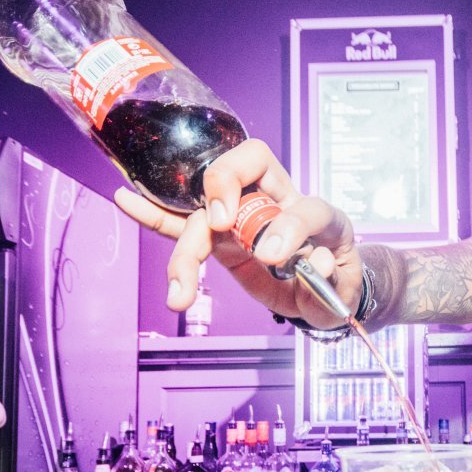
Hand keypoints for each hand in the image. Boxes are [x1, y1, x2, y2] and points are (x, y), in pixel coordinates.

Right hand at [114, 139, 363, 327]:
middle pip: (242, 176)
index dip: (288, 222)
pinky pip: (184, 224)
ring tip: (180, 290)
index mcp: (316, 214)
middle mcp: (276, 204)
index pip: (304, 204)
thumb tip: (312, 260)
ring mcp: (243, 219)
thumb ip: (329, 276)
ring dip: (188, 247)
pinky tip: (126, 200)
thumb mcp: (345, 286)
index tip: (272, 253)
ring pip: (205, 214)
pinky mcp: (220, 241)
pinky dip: (155, 215)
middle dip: (223, 191)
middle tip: (219, 226)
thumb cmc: (336, 280)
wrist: (323, 295)